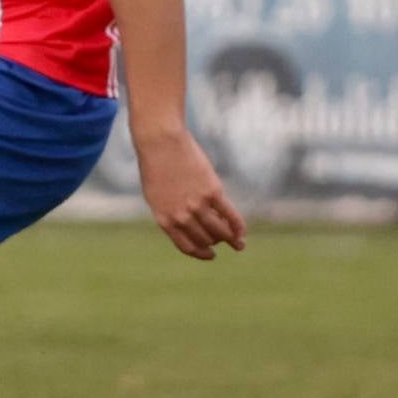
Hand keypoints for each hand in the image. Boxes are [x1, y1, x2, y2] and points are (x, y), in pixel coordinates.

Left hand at [136, 124, 246, 259]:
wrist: (160, 143)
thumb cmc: (156, 166)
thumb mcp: (157, 195)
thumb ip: (171, 211)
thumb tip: (191, 225)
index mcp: (165, 219)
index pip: (187, 246)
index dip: (201, 253)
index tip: (211, 255)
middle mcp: (181, 216)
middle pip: (206, 239)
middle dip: (216, 242)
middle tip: (224, 240)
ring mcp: (197, 205)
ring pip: (220, 231)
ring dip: (231, 239)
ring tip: (238, 242)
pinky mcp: (213, 192)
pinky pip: (231, 216)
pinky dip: (239, 227)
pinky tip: (242, 232)